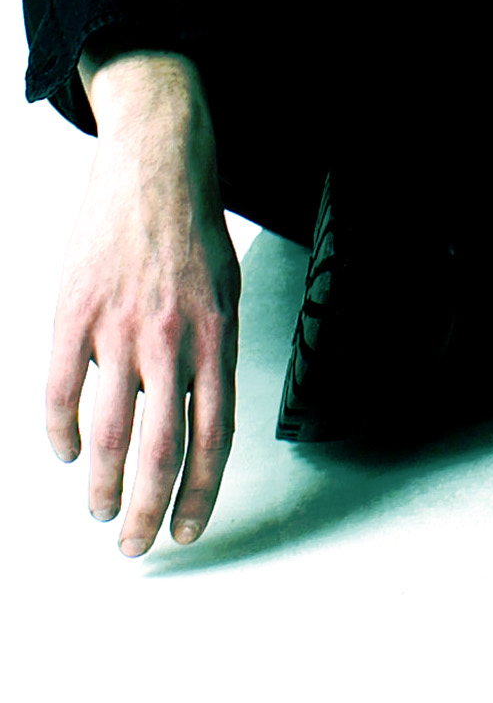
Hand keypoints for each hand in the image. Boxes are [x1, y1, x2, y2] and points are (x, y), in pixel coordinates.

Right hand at [47, 53, 240, 554]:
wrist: (157, 157)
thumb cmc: (192, 223)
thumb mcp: (224, 289)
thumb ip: (207, 353)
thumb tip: (189, 416)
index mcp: (216, 336)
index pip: (213, 436)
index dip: (200, 493)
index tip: (188, 528)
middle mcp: (172, 339)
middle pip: (161, 452)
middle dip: (149, 512)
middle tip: (137, 546)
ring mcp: (119, 328)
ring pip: (109, 434)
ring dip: (103, 486)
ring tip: (100, 510)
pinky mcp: (74, 313)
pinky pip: (59, 393)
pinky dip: (59, 435)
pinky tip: (65, 452)